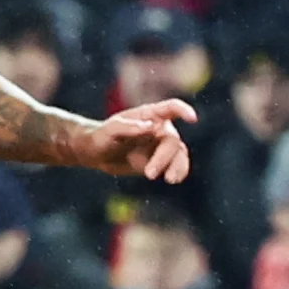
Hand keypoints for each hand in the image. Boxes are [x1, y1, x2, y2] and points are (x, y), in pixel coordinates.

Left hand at [81, 98, 195, 180]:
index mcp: (149, 115)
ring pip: (179, 154)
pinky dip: (179, 172)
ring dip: (177, 167)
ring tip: (170, 180)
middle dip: (163, 158)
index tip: (192, 118)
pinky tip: (173, 179)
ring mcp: (160, 145)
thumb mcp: (110, 130)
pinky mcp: (160, 161)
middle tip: (148, 174)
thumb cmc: (102, 136)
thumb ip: (129, 127)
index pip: (171, 108)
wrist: (96, 154)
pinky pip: (176, 165)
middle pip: (172, 141)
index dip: (183, 110)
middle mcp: (159, 128)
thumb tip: (151, 126)